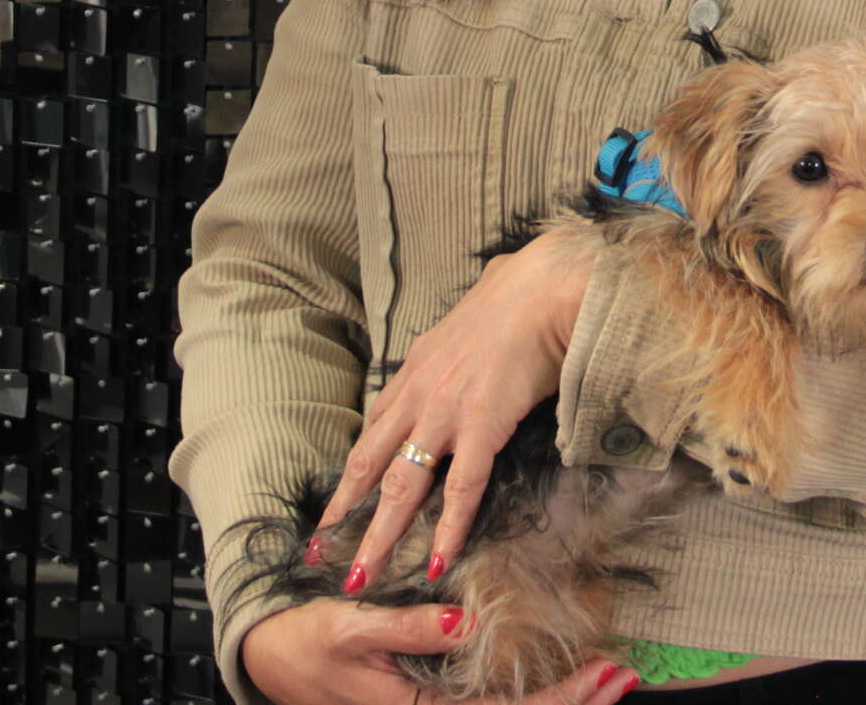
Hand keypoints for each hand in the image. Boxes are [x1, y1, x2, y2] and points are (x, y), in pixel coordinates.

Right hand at [240, 597, 639, 704]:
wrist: (271, 659)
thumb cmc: (309, 642)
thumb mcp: (353, 626)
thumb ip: (406, 627)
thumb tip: (462, 623)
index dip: (559, 698)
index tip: (602, 673)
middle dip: (575, 702)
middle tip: (624, 676)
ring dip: (560, 700)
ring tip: (607, 678)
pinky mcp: (431, 698)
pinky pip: (489, 704)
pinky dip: (531, 692)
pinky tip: (558, 676)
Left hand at [319, 231, 597, 594]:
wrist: (541, 290)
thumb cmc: (516, 297)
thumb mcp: (466, 325)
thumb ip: (456, 349)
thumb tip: (465, 351)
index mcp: (414, 371)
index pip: (373, 432)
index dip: (352, 473)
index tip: (336, 504)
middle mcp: (418, 396)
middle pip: (370, 466)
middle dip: (345, 513)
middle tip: (324, 551)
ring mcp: (445, 414)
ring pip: (402, 486)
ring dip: (381, 535)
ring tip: (364, 575)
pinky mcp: (480, 426)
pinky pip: (461, 488)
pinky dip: (448, 528)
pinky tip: (439, 559)